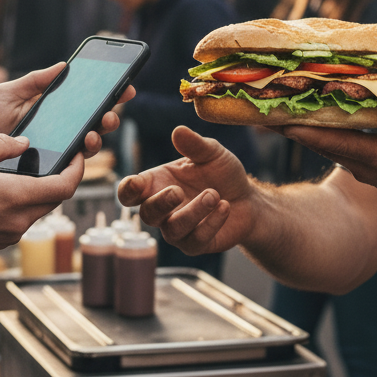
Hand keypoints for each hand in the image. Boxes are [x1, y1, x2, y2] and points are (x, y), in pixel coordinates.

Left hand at [0, 62, 135, 159]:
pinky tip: (82, 149)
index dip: (108, 95)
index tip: (125, 86)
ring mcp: (54, 151)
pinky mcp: (46, 169)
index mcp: (53, 110)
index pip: (86, 102)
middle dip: (110, 116)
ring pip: (88, 146)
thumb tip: (64, 65)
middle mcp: (59, 131)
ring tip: (94, 132)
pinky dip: (81, 158)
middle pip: (95, 124)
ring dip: (99, 137)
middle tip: (111, 111)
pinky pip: (71, 166)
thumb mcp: (8, 93)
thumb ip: (35, 80)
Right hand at [0, 134, 82, 254]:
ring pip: (39, 210)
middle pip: (55, 199)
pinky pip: (22, 221)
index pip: (66, 186)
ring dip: (39, 193)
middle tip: (55, 161)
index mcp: (19, 196)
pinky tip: (6, 193)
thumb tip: (25, 143)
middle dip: (59, 179)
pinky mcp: (2, 241)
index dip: (78, 170)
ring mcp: (12, 233)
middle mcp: (21, 219)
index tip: (78, 156)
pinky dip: (23, 205)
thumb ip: (3, 144)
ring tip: (27, 175)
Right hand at [117, 126, 257, 255]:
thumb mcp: (212, 154)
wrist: (248, 199)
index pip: (130, 192)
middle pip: (147, 214)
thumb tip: (178, 131)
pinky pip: (195, 240)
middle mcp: (162, 210)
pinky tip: (225, 207)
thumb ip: (195, 145)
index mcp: (157, 184)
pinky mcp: (195, 245)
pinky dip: (211, 223)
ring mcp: (177, 230)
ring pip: (172, 230)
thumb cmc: (222, 175)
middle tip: (178, 191)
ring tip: (214, 194)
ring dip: (192, 212)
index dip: (128, 190)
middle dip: (160, 203)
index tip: (137, 183)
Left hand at [270, 117, 376, 204]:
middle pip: (319, 143)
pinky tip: (292, 116)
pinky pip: (327, 145)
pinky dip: (310, 131)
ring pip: (319, 144)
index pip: (337, 142)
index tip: (282, 119)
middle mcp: (360, 167)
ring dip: (294, 127)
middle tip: (261, 106)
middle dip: (289, 125)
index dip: (309, 130)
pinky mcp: (353, 165)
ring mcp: (354, 168)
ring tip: (267, 107)